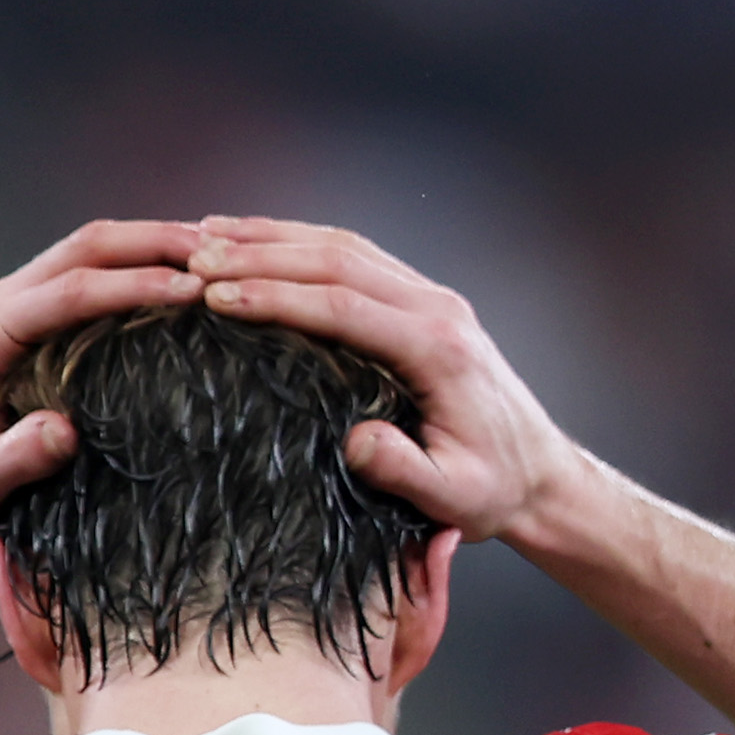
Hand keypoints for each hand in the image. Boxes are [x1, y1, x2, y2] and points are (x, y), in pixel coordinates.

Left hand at [0, 221, 208, 568]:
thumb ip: (15, 457)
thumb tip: (64, 431)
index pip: (71, 290)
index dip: (133, 285)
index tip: (189, 292)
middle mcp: (1, 303)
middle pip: (86, 247)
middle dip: (153, 242)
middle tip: (216, 251)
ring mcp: (16, 303)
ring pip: (90, 250)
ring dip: (150, 244)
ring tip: (212, 253)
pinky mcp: (33, 317)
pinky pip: (90, 272)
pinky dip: (137, 264)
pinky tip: (178, 276)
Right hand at [185, 217, 594, 543]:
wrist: (541, 477)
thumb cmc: (493, 493)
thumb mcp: (454, 499)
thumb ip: (407, 472)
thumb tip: (358, 443)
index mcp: (438, 349)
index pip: (344, 307)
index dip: (277, 297)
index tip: (218, 296)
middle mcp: (436, 308)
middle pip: (337, 261)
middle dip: (261, 255)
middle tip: (194, 256)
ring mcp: (431, 298)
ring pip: (344, 247)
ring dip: (275, 238)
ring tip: (208, 236)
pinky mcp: (422, 302)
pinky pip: (356, 258)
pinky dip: (302, 245)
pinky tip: (259, 246)